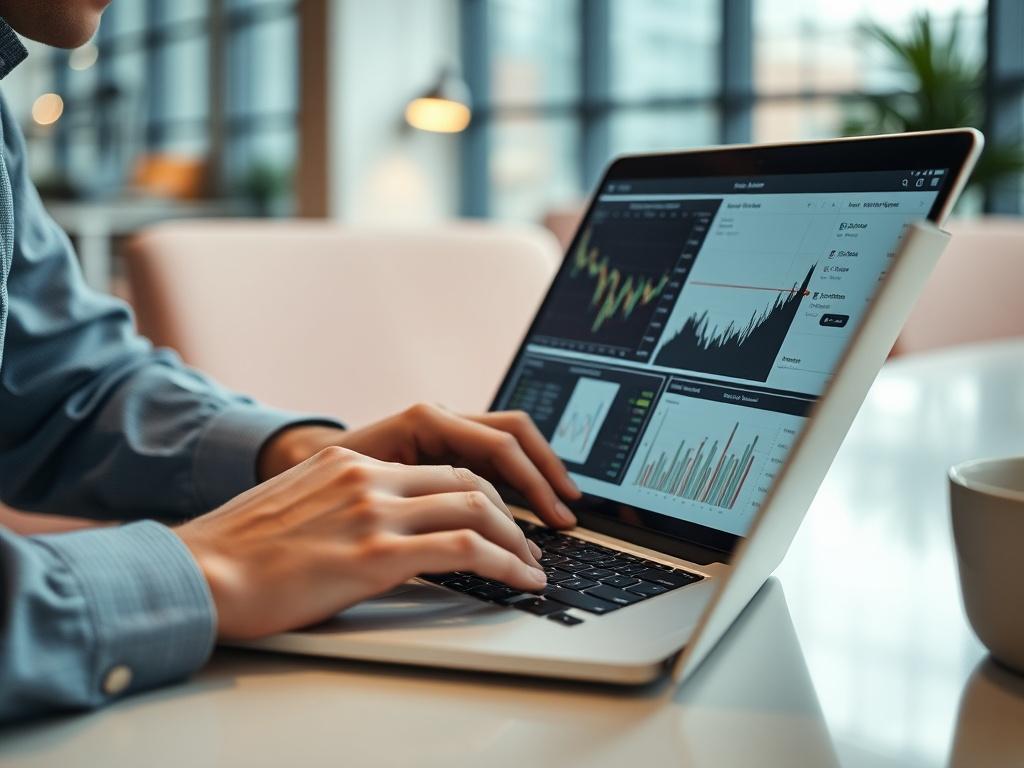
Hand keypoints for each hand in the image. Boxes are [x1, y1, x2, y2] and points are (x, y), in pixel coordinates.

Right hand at [177, 446, 546, 639]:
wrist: (198, 574)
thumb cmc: (237, 552)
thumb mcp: (297, 506)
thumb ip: (342, 503)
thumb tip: (377, 527)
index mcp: (351, 460)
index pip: (440, 466)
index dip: (483, 492)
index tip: (501, 516)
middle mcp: (369, 475)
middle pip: (469, 480)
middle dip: (511, 511)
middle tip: (530, 540)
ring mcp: (375, 511)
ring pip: (478, 509)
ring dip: (518, 541)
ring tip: (533, 566)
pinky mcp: (377, 553)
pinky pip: (467, 549)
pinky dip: (508, 564)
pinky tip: (523, 580)